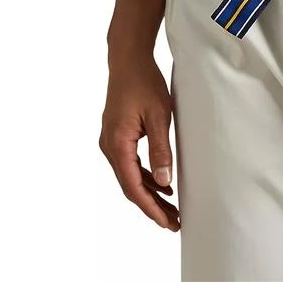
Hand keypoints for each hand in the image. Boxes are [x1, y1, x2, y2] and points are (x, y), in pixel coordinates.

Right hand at [99, 57, 179, 230]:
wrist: (128, 59)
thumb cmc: (144, 82)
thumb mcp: (158, 115)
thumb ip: (161, 149)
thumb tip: (165, 181)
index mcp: (117, 144)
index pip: (133, 187)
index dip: (150, 208)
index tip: (167, 222)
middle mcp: (109, 147)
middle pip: (131, 186)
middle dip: (152, 206)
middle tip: (174, 222)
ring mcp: (111, 141)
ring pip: (130, 176)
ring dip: (150, 192)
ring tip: (171, 208)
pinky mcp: (117, 135)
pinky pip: (130, 163)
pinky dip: (145, 176)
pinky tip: (162, 183)